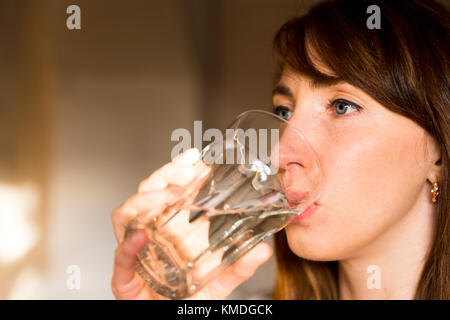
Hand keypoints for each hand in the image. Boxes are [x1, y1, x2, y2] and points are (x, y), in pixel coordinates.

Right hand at [111, 149, 272, 299]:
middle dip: (163, 176)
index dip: (179, 171)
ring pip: (126, 216)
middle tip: (183, 170)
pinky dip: (127, 244)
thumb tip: (264, 249)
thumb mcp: (218, 279)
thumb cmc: (187, 299)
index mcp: (171, 227)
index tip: (194, 159)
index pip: (171, 190)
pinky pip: (120, 256)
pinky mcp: (124, 276)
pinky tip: (140, 236)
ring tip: (160, 195)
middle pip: (148, 193)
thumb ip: (239, 265)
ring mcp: (135, 251)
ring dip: (141, 201)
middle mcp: (150, 233)